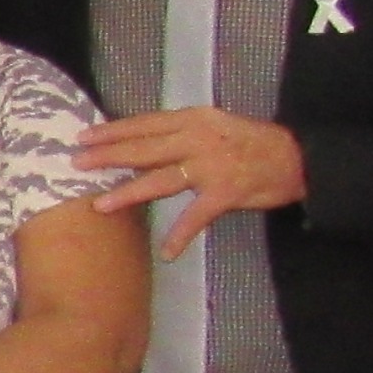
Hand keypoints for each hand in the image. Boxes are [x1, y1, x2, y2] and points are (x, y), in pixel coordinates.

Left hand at [78, 107, 306, 256]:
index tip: (84, 136)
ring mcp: (211, 166)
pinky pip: (196, 217)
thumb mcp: (214, 125)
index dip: (113, 131)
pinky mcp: (225, 193)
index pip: (144, 124)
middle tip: (76, 164)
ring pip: (161, 180)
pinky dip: (181, 235)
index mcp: (193, 120)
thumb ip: (180, 133)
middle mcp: (197, 139)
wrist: (296, 157)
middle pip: (144, 149)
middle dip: (108, 157)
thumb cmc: (251, 142)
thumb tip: (141, 142)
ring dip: (129, 193)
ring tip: (101, 206)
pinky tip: (167, 252)